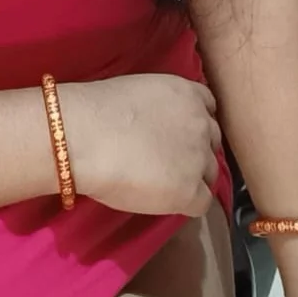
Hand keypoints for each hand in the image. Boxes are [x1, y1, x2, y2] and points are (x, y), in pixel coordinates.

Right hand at [61, 74, 221, 216]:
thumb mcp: (137, 93)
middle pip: (212, 142)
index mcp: (187, 93)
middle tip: (166, 160)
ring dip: (192, 178)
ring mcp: (199, 158)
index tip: (175, 134)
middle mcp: (201, 123)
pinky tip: (163, 201)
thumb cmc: (96, 110)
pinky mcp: (191, 190)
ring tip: (162, 184)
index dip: (192, 124)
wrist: (85, 137)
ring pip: (210, 174)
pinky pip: (202, 204)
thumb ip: (158, 108)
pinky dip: (186, 204)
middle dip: (194, 151)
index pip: (208, 108)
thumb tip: (155, 125)